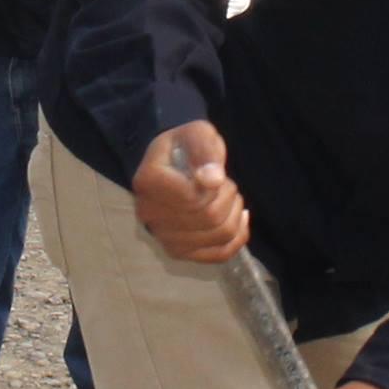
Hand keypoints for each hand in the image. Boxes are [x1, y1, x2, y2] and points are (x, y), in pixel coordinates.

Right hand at [133, 122, 249, 262]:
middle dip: (229, 197)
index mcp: (148, 181)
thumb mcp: (197, 133)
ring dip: (234, 214)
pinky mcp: (178, 251)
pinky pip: (218, 255)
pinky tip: (240, 219)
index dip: (216, 185)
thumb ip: (204, 150)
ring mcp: (162, 236)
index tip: (215, 173)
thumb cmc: (185, 146)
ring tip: (228, 197)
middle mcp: (148, 213)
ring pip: (218, 237)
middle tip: (226, 184)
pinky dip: (238, 238)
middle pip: (209, 218)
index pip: (194, 197)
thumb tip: (213, 180)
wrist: (172, 163)